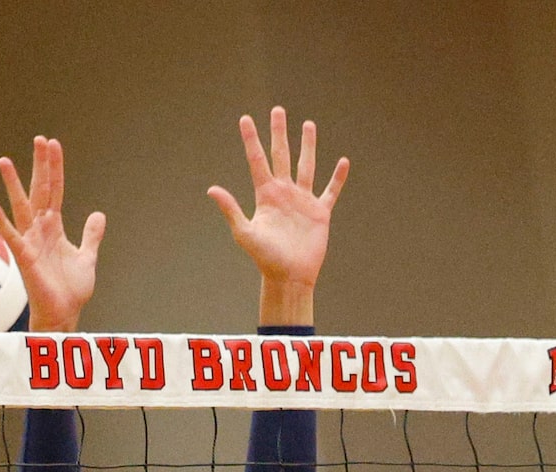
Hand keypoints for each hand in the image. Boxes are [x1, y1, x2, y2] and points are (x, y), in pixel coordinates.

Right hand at [0, 135, 104, 333]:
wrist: (64, 314)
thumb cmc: (70, 290)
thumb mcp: (87, 257)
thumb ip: (90, 236)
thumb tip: (98, 214)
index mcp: (53, 227)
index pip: (54, 190)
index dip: (55, 168)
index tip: (53, 144)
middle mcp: (40, 230)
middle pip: (39, 190)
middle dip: (40, 165)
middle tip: (39, 139)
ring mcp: (31, 242)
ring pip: (21, 207)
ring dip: (13, 184)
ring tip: (4, 161)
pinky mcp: (25, 258)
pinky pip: (12, 237)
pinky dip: (2, 223)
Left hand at [207, 107, 348, 325]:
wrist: (289, 277)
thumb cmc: (265, 259)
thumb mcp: (245, 232)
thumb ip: (231, 209)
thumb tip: (211, 189)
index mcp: (266, 195)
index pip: (257, 161)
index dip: (251, 140)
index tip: (245, 119)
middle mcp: (284, 193)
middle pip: (282, 155)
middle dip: (279, 133)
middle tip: (277, 110)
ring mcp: (302, 201)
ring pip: (306, 166)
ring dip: (307, 145)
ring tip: (308, 124)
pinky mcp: (319, 213)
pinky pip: (330, 191)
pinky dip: (337, 178)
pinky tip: (343, 162)